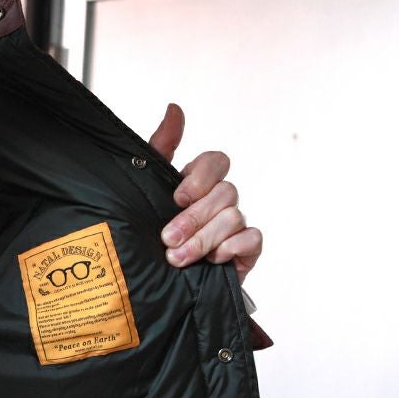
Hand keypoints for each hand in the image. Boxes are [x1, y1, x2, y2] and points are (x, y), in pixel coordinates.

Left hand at [149, 103, 261, 284]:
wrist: (154, 288)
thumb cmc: (148, 239)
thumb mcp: (147, 192)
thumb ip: (160, 150)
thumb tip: (175, 109)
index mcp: (198, 184)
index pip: (216, 161)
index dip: (201, 176)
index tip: (177, 197)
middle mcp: (219, 201)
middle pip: (225, 192)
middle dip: (194, 218)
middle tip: (167, 238)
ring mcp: (234, 225)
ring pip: (234, 216)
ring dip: (204, 238)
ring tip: (177, 258)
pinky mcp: (245, 251)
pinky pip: (252, 239)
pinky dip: (231, 248)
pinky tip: (212, 260)